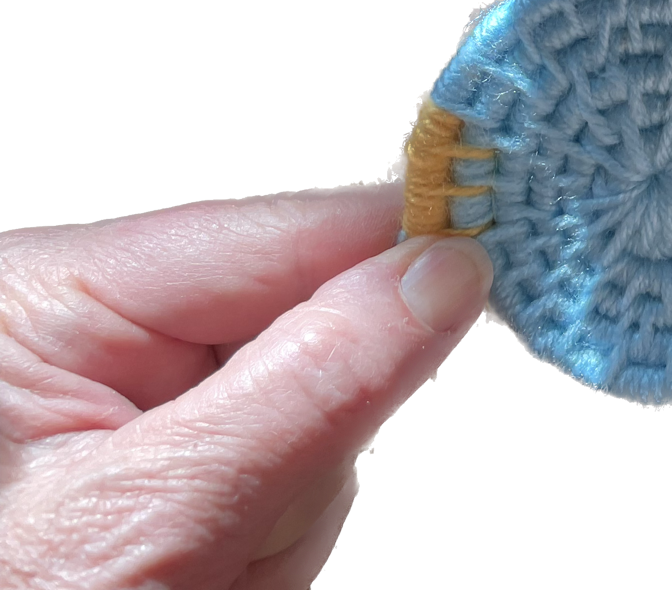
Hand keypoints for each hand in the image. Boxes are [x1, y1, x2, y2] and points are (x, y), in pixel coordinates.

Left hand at [0, 185, 493, 587]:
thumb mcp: (149, 523)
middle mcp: (91, 328)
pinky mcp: (160, 470)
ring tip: (192, 578)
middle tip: (229, 539)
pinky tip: (197, 578)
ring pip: (314, 419)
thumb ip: (314, 383)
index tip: (502, 270)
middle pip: (313, 330)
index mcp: (58, 294)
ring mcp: (127, 405)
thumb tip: (448, 272)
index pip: (288, 227)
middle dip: (309, 443)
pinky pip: (285, 479)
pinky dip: (260, 546)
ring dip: (280, 516)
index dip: (402, 249)